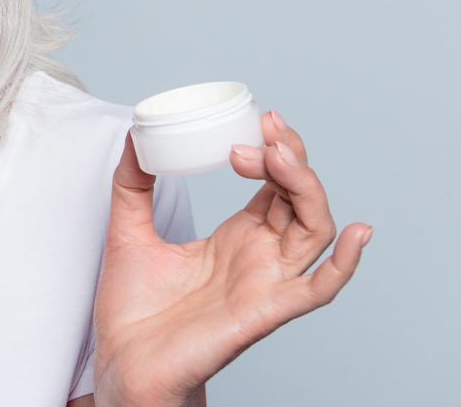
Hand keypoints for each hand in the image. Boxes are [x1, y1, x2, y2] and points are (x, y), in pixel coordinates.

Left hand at [91, 110, 371, 405]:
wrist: (123, 361)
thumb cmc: (134, 307)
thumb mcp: (128, 228)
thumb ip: (131, 182)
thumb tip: (135, 135)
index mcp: (237, 236)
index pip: (276, 184)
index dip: (275, 149)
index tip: (256, 120)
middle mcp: (260, 256)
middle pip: (301, 198)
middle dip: (291, 157)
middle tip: (265, 128)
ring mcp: (266, 282)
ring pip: (315, 230)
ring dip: (306, 188)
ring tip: (279, 155)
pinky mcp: (264, 311)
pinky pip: (318, 290)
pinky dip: (345, 264)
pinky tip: (357, 234)